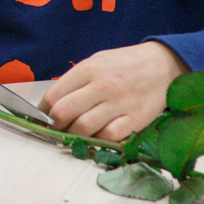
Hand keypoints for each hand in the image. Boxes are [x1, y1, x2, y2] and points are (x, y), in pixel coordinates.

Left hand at [38, 41, 186, 140]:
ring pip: (84, 128)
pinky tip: (95, 138)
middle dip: (54, 126)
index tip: (41, 119)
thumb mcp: (96, 62)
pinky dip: (97, 141)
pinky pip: (108, 137)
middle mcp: (102, 86)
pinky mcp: (135, 119)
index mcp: (88, 69)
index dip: (42, 112)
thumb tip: (51, 105)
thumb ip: (75, 82)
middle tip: (54, 130)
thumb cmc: (124, 65)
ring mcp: (119, 103)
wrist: (163, 65)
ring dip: (73, 136)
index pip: (54, 96)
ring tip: (72, 135)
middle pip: (64, 113)